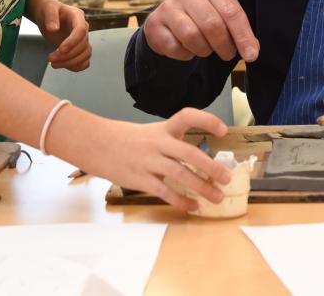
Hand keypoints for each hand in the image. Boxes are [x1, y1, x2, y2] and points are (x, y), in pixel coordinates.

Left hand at [33, 0, 90, 71]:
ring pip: (85, 55)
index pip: (81, 30)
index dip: (73, 41)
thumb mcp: (47, 8)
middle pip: (83, 45)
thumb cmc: (48, 10)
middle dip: (67, 55)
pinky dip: (76, 66)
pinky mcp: (79, 49)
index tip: (60, 49)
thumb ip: (50, 16)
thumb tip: (53, 29)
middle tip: (50, 58)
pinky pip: (84, 61)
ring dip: (71, 62)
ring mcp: (83, 40)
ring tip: (53, 64)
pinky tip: (62, 65)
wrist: (49, 16)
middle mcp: (83, 28)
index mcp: (77, 16)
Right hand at [88, 108, 231, 212]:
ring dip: (202, 187)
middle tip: (227, 178)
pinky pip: (165, 192)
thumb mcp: (150, 134)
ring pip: (180, 174)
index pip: (187, 116)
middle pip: (189, 153)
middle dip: (211, 167)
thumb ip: (172, 144)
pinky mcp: (140, 179)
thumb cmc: (127, 140)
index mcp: (163, 129)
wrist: (96, 144)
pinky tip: (193, 207)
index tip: (223, 130)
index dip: (207, 120)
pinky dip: (182, 201)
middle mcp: (158, 143)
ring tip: (216, 197)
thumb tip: (200, 162)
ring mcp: (149, 161)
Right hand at [143, 0, 257, 62]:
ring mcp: (169, 7)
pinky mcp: (155, 24)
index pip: (231, 11)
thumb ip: (239, 32)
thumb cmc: (201, 19)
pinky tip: (186, 48)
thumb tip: (252, 51)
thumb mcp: (222, 18)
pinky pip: (175, 47)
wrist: (167, 22)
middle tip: (227, 54)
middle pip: (212, 25)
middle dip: (224, 46)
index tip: (251, 55)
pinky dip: (185, 54)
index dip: (243, 36)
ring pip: (192, 36)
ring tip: (206, 49)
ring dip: (204, 50)